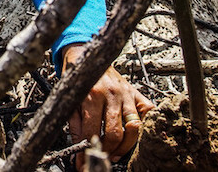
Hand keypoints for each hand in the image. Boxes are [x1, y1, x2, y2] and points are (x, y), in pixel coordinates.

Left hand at [62, 43, 154, 169]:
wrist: (86, 56)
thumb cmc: (77, 78)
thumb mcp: (69, 100)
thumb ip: (74, 124)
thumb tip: (77, 148)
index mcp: (92, 95)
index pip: (91, 131)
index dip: (86, 150)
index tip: (81, 163)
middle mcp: (111, 94)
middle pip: (115, 133)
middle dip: (107, 151)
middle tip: (101, 157)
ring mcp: (126, 93)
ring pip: (133, 127)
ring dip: (125, 145)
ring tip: (115, 153)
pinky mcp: (135, 92)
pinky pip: (148, 111)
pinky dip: (145, 126)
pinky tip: (134, 135)